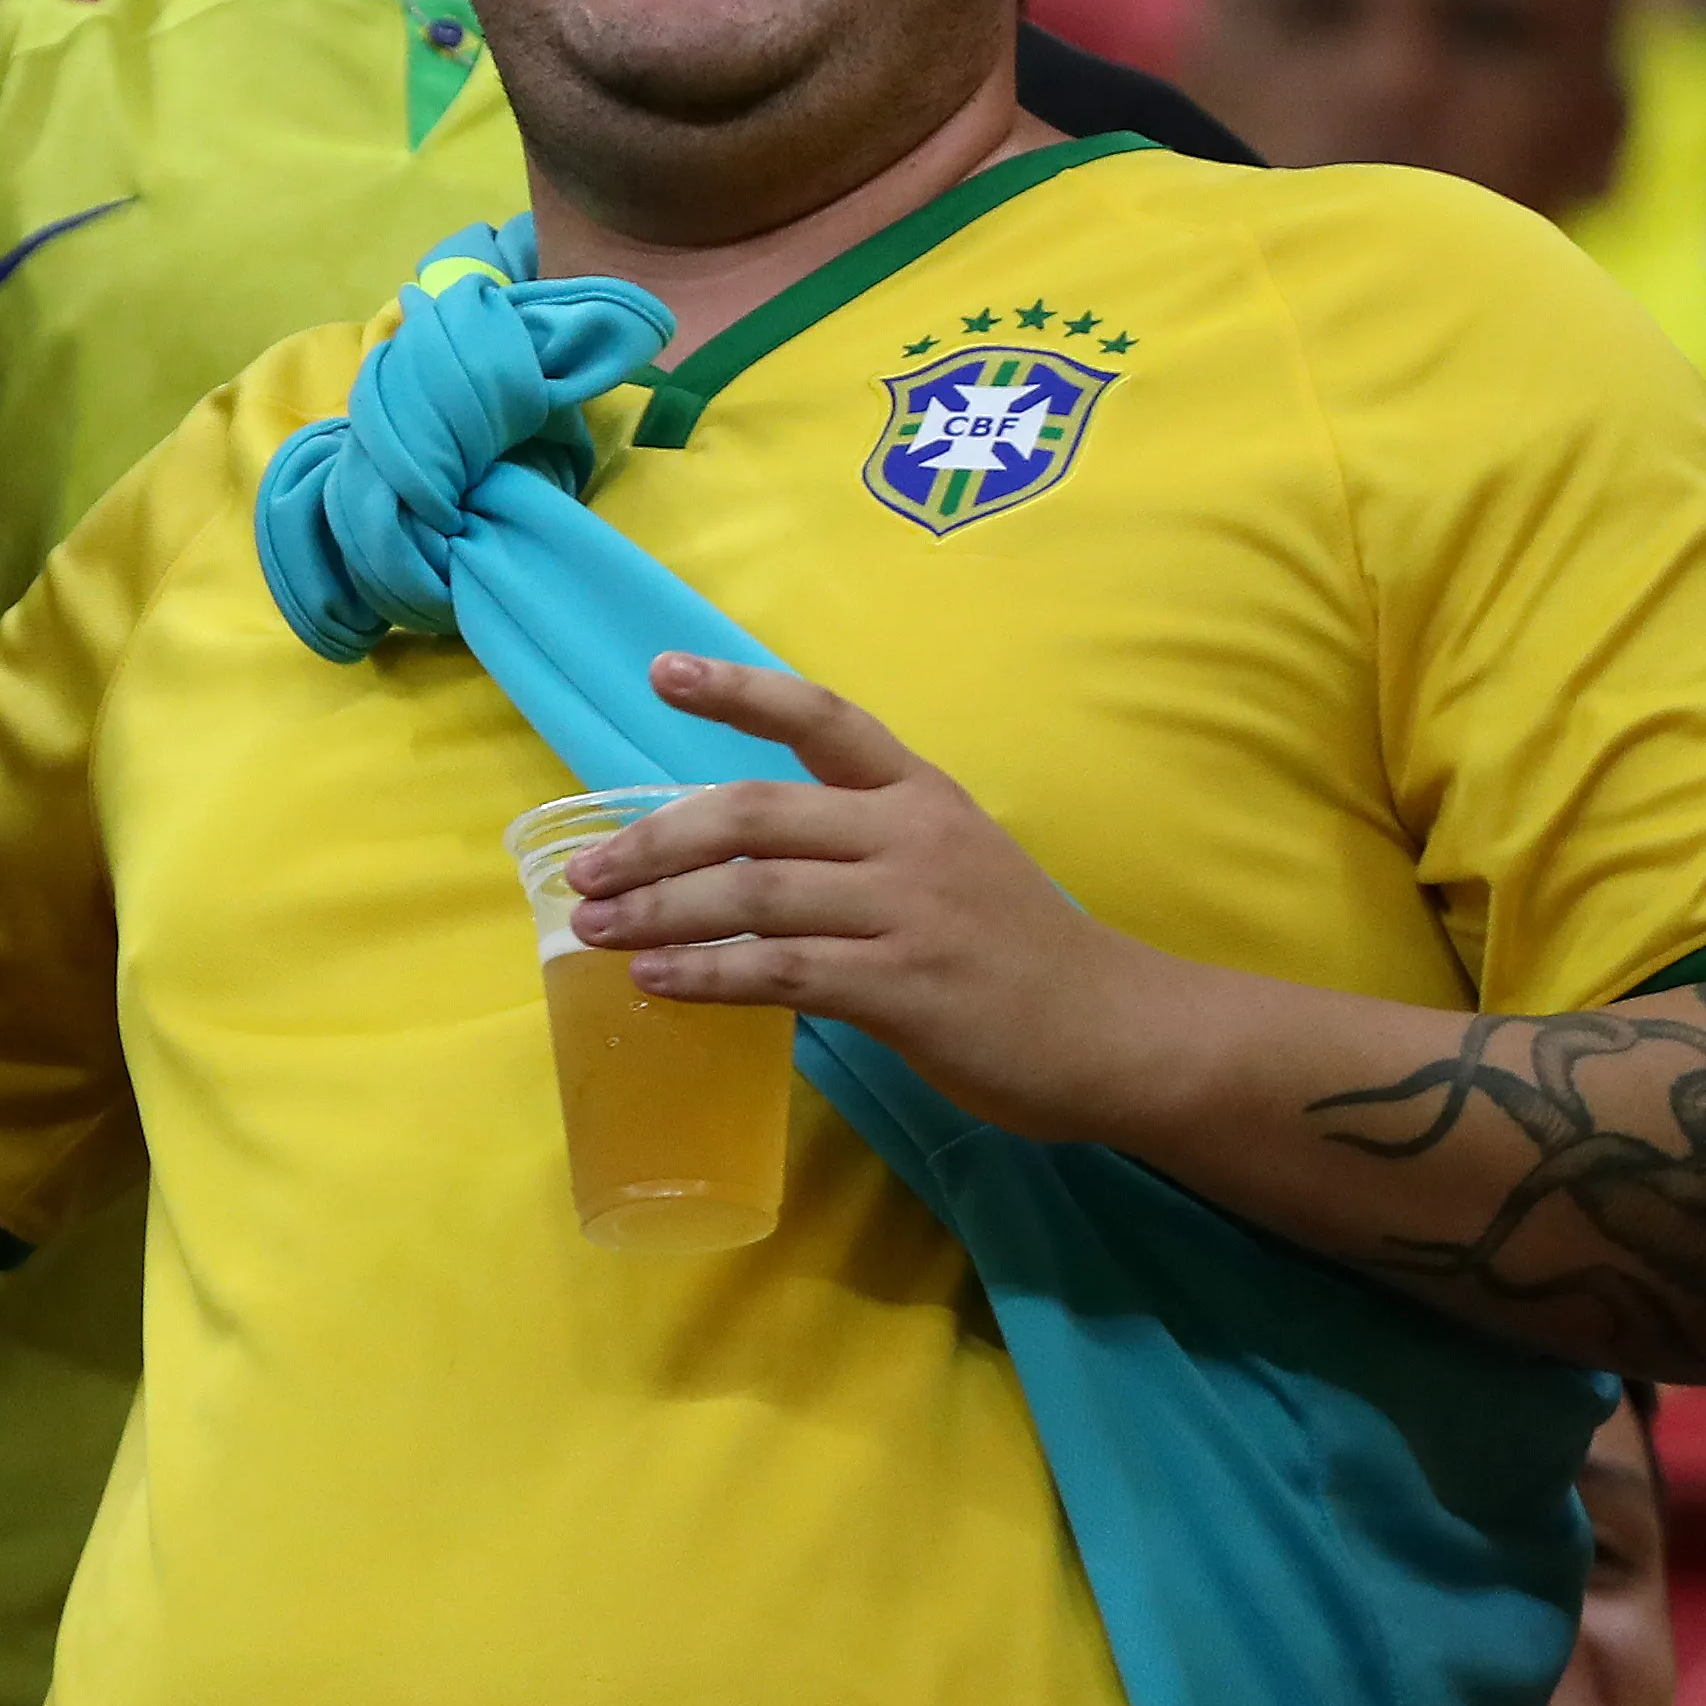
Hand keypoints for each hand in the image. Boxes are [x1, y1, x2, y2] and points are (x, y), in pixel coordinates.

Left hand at [565, 654, 1201, 1142]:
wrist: (1122, 1033)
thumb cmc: (1019, 951)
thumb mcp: (950, 862)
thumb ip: (856, 847)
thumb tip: (730, 865)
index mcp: (917, 792)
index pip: (821, 716)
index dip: (738, 690)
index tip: (660, 671)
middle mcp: (909, 835)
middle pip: (753, 813)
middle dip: (655, 839)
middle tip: (584, 870)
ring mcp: (910, 909)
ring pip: (753, 894)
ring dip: (659, 912)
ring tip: (595, 930)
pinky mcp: (907, 987)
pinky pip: (782, 972)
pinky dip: (708, 975)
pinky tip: (658, 982)